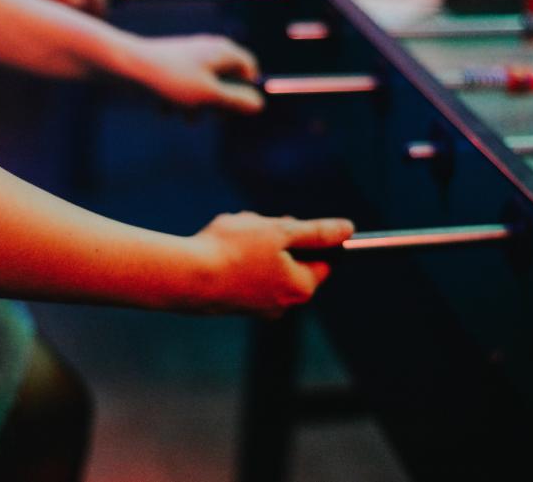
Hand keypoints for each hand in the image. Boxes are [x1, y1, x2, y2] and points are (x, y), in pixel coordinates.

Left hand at [127, 34, 264, 113]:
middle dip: (218, 103)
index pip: (249, 69)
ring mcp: (188, 57)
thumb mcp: (208, 96)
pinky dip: (178, 99)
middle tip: (208, 115)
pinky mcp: (170, 66)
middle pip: (228, 80)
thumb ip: (235, 101)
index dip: (245, 92)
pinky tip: (163, 108)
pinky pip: (183, 87)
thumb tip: (259, 105)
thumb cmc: (170, 80)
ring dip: (196, 106)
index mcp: (223, 51)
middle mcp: (208, 50)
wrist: (125, 66)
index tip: (232, 110)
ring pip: (204, 88)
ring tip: (181, 115)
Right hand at [190, 212, 354, 316]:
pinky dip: (236, 259)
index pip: (322, 260)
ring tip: (232, 236)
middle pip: (292, 261)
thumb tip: (348, 230)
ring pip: (266, 265)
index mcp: (301, 287)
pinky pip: (245, 274)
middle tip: (257, 226)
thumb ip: (316, 232)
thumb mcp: (280, 232)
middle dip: (276, 240)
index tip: (289, 225)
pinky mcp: (234, 305)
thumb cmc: (234, 251)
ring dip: (254, 246)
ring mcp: (256, 308)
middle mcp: (282, 305)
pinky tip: (218, 249)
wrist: (185, 277)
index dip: (308, 238)